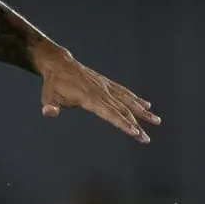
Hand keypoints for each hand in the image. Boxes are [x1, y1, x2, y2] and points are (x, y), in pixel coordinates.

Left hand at [38, 51, 161, 142]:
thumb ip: (50, 106)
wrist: (59, 64)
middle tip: (146, 139)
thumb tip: (49, 112)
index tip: (134, 132)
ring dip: (142, 112)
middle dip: (135, 125)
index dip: (122, 123)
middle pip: (122, 111)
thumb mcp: (48, 96)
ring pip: (127, 101)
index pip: (108, 113)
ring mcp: (106, 87)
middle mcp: (101, 92)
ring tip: (156, 120)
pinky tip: (146, 105)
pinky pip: (124, 92)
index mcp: (89, 98)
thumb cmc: (53, 84)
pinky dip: (136, 99)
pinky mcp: (107, 84)